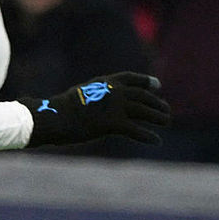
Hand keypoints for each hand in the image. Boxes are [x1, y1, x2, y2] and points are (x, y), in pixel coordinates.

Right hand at [19, 71, 169, 146]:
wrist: (52, 118)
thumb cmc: (58, 110)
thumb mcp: (79, 96)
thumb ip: (94, 97)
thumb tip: (96, 106)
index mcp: (106, 82)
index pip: (131, 79)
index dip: (146, 82)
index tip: (158, 86)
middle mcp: (115, 91)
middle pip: (143, 96)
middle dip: (156, 103)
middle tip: (165, 110)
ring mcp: (116, 107)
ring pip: (145, 112)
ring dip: (158, 117)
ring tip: (166, 122)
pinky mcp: (114, 124)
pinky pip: (136, 131)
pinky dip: (148, 136)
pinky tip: (157, 141)